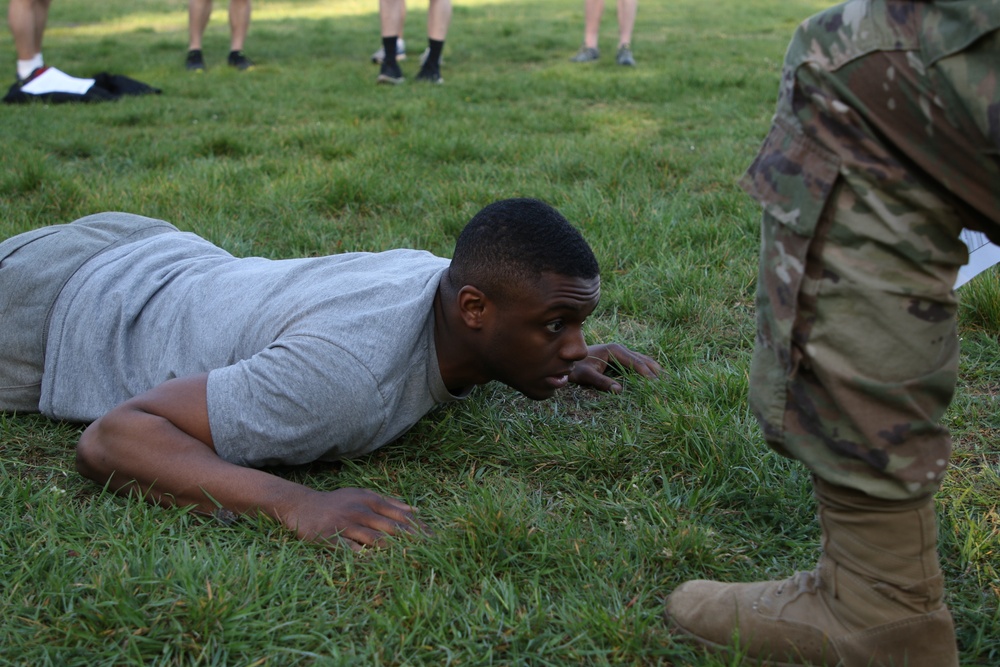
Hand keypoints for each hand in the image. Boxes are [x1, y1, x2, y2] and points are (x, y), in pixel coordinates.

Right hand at [283, 487, 428, 550]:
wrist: (302, 506)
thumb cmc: (337, 503)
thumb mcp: (362, 495)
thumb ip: (389, 502)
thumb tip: (416, 510)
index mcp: (370, 500)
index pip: (400, 514)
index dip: (418, 527)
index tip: (434, 538)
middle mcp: (360, 511)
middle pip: (392, 528)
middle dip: (412, 541)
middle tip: (430, 553)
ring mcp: (346, 524)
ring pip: (375, 540)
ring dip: (393, 552)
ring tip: (410, 562)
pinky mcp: (331, 538)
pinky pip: (351, 551)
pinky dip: (365, 558)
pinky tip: (377, 567)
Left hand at [567, 343, 661, 392]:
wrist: (568, 360)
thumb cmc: (576, 368)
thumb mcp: (587, 376)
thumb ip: (602, 382)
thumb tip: (619, 391)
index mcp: (614, 350)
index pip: (636, 363)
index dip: (647, 374)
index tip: (656, 385)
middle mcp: (620, 348)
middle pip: (643, 360)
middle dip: (655, 371)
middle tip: (668, 384)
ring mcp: (621, 352)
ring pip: (642, 360)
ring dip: (653, 370)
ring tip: (666, 381)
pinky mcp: (620, 358)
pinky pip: (637, 363)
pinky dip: (647, 370)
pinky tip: (655, 379)